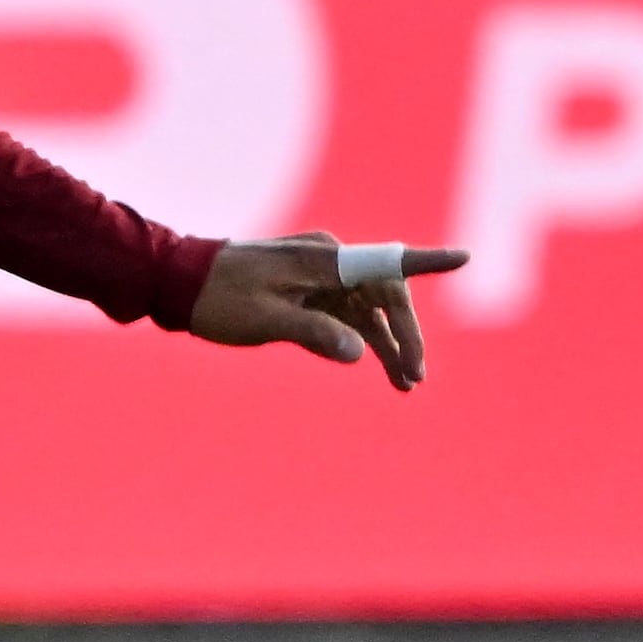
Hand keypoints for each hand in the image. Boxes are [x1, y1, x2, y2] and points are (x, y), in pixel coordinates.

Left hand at [186, 233, 467, 388]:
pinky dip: (361, 339)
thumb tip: (360, 353)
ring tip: (405, 384)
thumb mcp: (266, 319)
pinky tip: (378, 366)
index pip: (386, 263)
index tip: (464, 258)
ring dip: (387, 344)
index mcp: (323, 259)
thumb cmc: (219, 298)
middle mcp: (328, 261)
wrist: (177, 282)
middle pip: (385, 297)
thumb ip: (315, 333)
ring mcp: (319, 276)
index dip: (429, 262)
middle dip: (404, 336)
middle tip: (415, 376)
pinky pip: (347, 314)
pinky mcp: (308, 290)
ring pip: (368, 310)